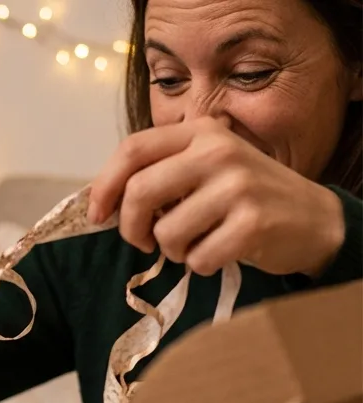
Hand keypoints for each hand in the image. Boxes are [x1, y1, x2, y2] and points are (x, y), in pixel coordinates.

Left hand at [87, 118, 345, 277]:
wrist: (311, 218)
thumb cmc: (245, 198)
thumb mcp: (207, 169)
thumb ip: (163, 174)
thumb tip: (104, 203)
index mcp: (200, 132)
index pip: (132, 149)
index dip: (104, 186)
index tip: (98, 216)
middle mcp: (218, 151)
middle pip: (139, 192)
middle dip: (131, 228)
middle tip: (144, 242)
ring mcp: (237, 186)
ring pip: (167, 234)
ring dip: (173, 252)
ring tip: (196, 244)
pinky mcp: (251, 223)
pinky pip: (198, 259)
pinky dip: (201, 265)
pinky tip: (220, 253)